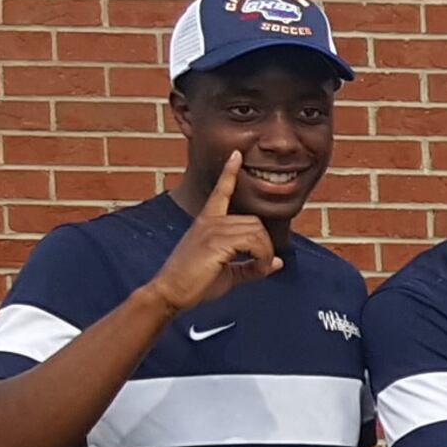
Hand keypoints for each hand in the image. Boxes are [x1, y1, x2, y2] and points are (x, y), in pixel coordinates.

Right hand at [147, 152, 281, 313]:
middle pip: (254, 221)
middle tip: (260, 265)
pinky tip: (257, 268)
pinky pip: (254, 242)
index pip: (221, 191)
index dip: (229, 172)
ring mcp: (212, 229)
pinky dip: (262, 257)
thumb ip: (251, 266)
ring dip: (265, 253)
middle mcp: (210, 221)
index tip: (236, 155)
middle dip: (265, 245)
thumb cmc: (195, 283)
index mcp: (208, 222)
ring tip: (257, 269)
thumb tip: (277, 263)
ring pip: (257, 231)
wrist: (170, 292)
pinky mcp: (216, 241)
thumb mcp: (227, 273)